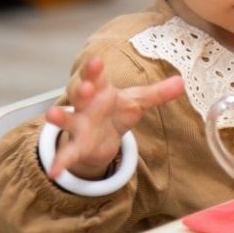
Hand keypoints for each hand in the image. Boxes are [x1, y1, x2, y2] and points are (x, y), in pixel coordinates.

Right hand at [46, 56, 183, 178]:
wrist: (103, 137)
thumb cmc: (116, 110)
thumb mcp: (138, 100)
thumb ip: (158, 93)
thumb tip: (181, 82)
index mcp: (101, 89)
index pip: (96, 75)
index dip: (95, 68)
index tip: (97, 61)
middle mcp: (86, 104)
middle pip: (80, 92)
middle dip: (81, 88)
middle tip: (85, 86)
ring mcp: (79, 125)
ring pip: (68, 119)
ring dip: (61, 117)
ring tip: (52, 115)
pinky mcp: (77, 146)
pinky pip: (67, 153)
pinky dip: (60, 162)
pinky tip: (54, 171)